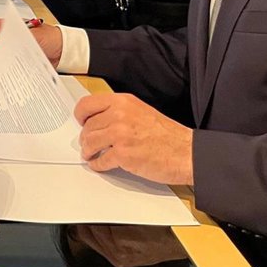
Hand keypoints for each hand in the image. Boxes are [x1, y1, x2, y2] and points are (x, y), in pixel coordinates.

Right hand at [0, 18, 62, 66]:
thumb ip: (13, 40)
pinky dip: (6, 70)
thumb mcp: (29, 36)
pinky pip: (10, 65)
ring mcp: (16, 50)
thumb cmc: (52, 38)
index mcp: (11, 27)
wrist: (66, 51)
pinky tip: (5, 74)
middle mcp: (11, 38)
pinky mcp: (21, 62)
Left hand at [75, 93, 193, 184]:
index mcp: (122, 102)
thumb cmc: (167, 135)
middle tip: (88, 143)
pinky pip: (100, 160)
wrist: (186, 152)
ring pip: (90, 142)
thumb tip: (99, 119)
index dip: (81, 115)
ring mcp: (120, 135)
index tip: (81, 122)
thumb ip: (119, 112)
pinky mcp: (123, 155)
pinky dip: (97, 165)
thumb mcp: (141, 111)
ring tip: (90, 154)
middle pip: (87, 126)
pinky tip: (99, 164)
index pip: (87, 104)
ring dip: (88, 151)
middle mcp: (119, 115)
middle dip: (86, 137)